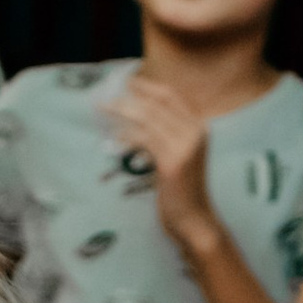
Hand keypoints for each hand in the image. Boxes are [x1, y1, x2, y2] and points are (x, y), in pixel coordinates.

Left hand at [108, 73, 219, 258]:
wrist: (194, 220)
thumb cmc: (183, 190)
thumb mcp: (179, 156)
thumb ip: (167, 135)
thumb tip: (139, 116)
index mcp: (199, 127)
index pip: (171, 96)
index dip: (148, 86)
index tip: (128, 82)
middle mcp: (195, 132)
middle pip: (157, 104)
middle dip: (129, 98)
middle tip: (106, 96)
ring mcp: (185, 146)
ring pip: (148, 119)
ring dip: (122, 112)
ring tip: (103, 110)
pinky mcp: (172, 162)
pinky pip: (144, 140)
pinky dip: (127, 136)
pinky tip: (115, 138)